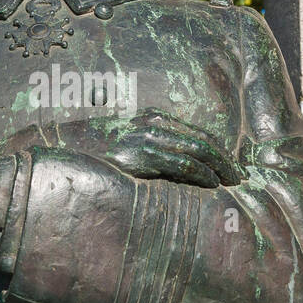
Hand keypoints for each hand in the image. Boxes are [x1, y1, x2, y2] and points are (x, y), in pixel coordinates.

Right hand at [103, 110, 240, 188]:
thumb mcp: (126, 142)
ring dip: (220, 168)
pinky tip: (213, 184)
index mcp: (154, 118)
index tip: (232, 166)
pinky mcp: (139, 155)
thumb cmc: (93, 150)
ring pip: (197, 151)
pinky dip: (201, 174)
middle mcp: (154, 124)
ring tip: (233, 183)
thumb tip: (178, 170)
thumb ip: (151, 150)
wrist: (61, 146)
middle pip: (203, 140)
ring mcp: (147, 138)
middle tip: (240, 177)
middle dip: (226, 160)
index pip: (197, 133)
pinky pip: (180, 164)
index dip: (219, 151)